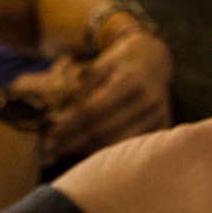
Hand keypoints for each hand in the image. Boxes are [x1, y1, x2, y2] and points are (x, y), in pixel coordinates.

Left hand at [40, 31, 173, 162]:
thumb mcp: (99, 67)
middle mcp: (149, 98)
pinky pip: (128, 143)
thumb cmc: (119, 63)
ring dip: (85, 150)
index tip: (50, 134)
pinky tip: (84, 150)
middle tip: (49, 149)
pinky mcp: (162, 126)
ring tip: (62, 152)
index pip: (94, 109)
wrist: (154, 60)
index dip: (70, 124)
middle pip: (104, 129)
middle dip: (73, 141)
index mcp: (131, 79)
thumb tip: (52, 118)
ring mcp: (158, 114)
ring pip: (115, 141)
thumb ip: (80, 90)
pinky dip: (104, 149)